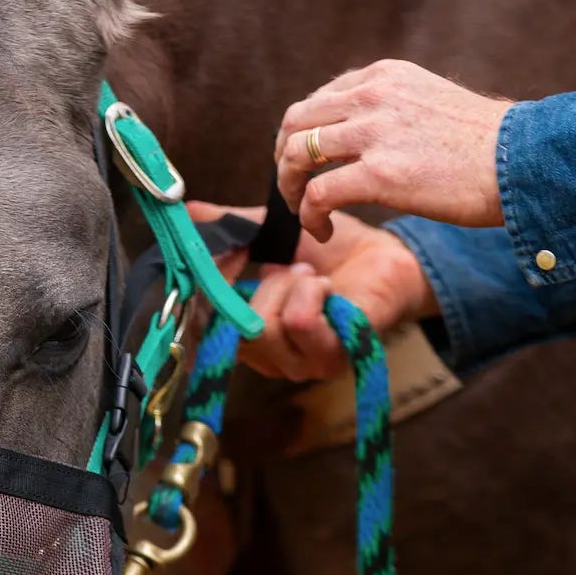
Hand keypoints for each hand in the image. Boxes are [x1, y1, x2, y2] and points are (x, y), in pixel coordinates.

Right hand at [188, 203, 438, 383]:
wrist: (388, 258)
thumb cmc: (333, 252)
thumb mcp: (272, 233)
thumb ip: (229, 228)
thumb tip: (187, 210)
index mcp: (251, 335)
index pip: (207, 325)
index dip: (212, 284)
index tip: (232, 250)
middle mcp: (272, 359)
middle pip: (231, 330)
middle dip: (251, 283)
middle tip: (280, 261)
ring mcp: (302, 364)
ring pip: (263, 326)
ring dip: (286, 285)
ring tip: (308, 274)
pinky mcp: (334, 355)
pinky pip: (300, 322)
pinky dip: (309, 291)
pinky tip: (325, 286)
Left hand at [274, 60, 510, 240]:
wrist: (518, 161)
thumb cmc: (481, 142)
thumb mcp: (427, 101)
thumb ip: (388, 107)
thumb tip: (355, 131)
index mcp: (382, 77)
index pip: (318, 99)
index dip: (301, 134)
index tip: (306, 160)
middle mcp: (371, 97)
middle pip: (295, 122)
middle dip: (284, 157)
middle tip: (292, 186)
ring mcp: (373, 133)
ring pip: (297, 156)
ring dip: (290, 187)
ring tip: (302, 209)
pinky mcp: (378, 174)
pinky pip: (317, 194)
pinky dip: (309, 214)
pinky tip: (321, 228)